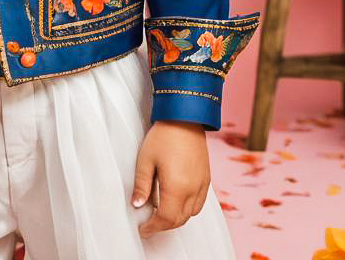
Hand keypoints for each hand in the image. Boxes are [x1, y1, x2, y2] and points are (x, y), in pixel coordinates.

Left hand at [131, 120, 209, 238]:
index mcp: (176, 187)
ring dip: (176, 218)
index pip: (165, 218)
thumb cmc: (164, 135)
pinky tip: (177, 202)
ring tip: (162, 213)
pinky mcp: (207, 178)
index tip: (144, 228)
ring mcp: (202, 184)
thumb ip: (142, 185)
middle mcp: (192, 189)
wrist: (184, 117)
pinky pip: (199, 203)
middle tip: (150, 224)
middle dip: (163, 226)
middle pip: (179, 220)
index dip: (153, 227)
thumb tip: (137, 204)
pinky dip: (188, 209)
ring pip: (191, 214)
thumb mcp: (146, 160)